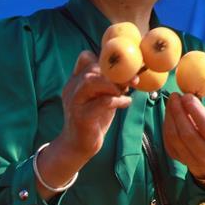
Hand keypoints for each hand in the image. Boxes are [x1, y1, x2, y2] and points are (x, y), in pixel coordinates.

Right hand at [34, 51, 135, 197]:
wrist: (77, 146)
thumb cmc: (93, 121)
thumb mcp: (101, 98)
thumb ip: (109, 85)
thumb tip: (131, 75)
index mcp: (75, 82)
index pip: (85, 58)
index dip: (104, 60)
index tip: (122, 68)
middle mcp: (72, 89)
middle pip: (91, 68)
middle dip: (115, 72)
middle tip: (132, 79)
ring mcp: (75, 103)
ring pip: (91, 81)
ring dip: (113, 84)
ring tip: (126, 90)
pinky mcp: (82, 117)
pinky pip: (101, 102)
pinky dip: (117, 100)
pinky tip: (126, 102)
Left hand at [163, 93, 204, 180]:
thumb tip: (187, 99)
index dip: (195, 110)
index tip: (187, 96)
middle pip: (187, 133)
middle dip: (178, 112)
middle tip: (175, 97)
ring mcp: (191, 159)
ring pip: (175, 138)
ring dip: (170, 117)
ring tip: (171, 103)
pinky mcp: (178, 159)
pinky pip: (168, 141)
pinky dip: (166, 126)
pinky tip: (169, 115)